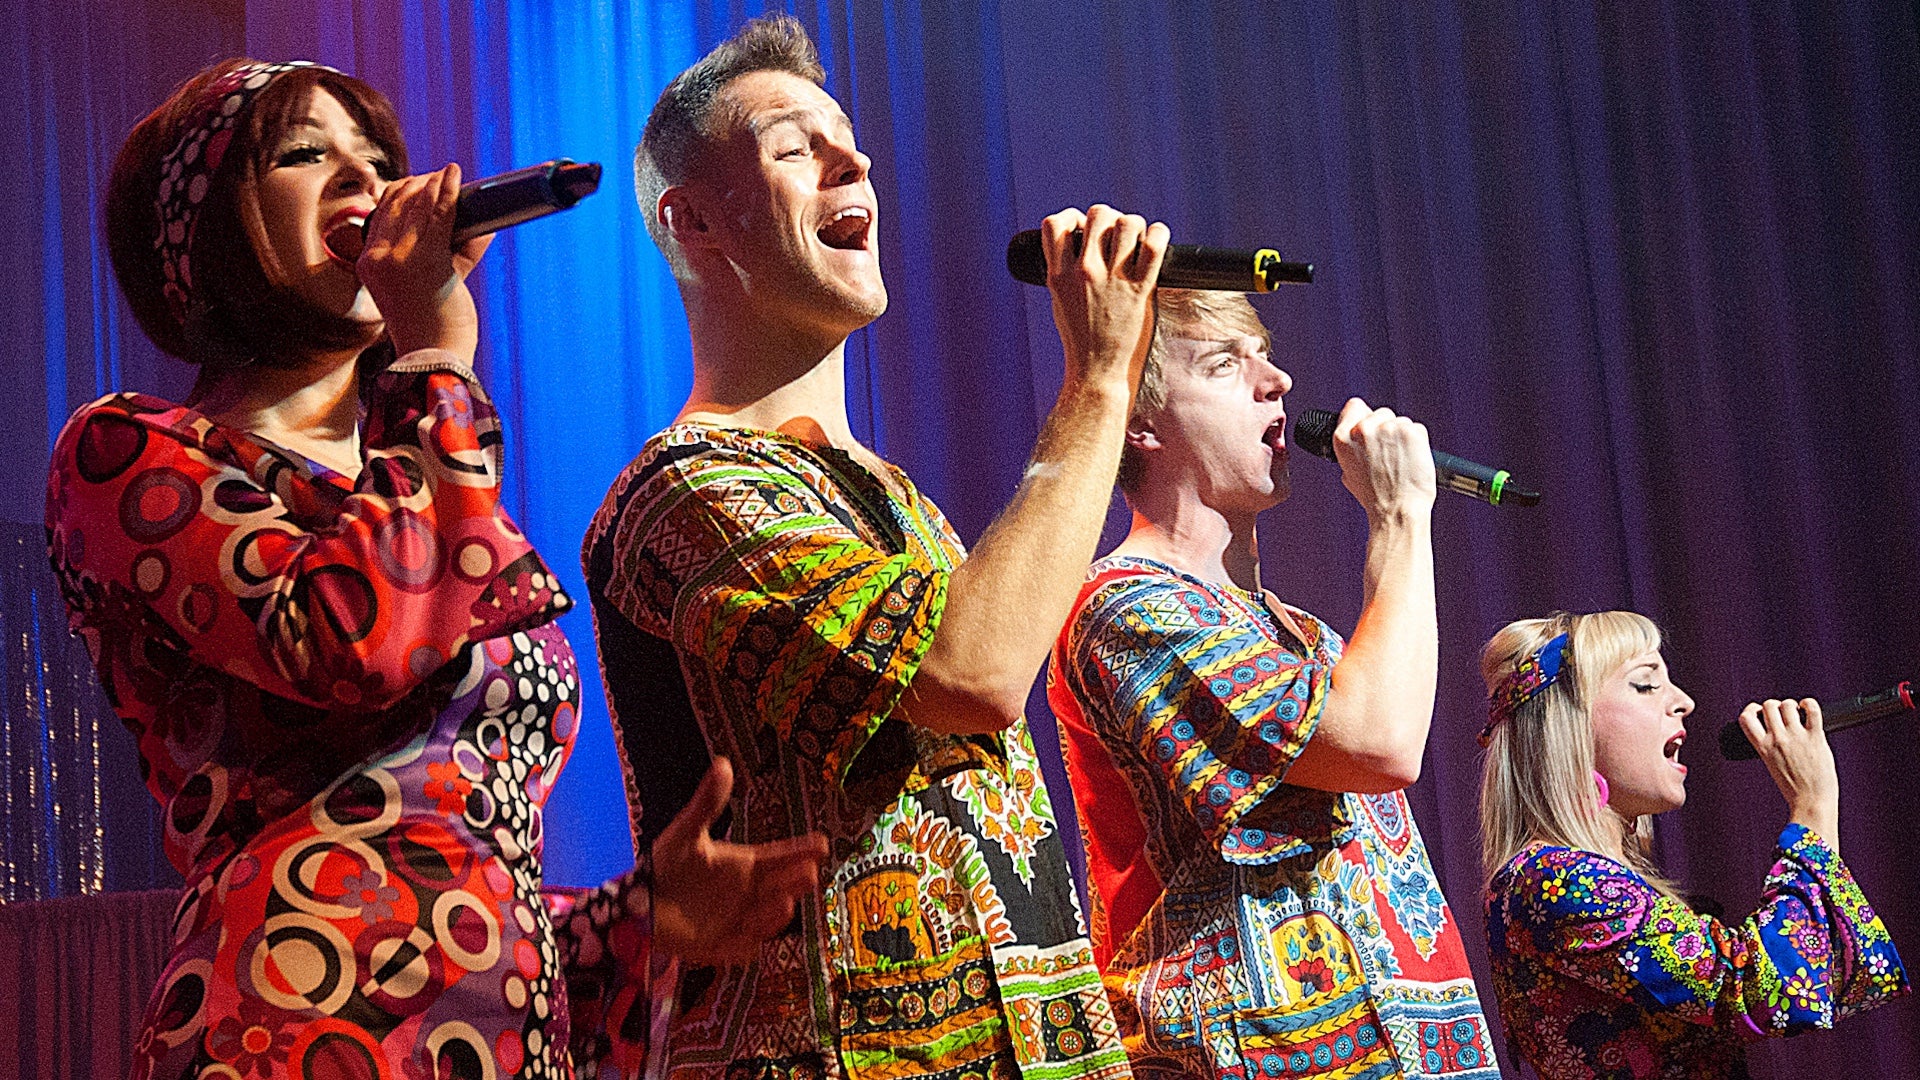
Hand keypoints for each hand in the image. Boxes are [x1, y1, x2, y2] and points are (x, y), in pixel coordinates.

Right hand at [357, 162, 492, 359]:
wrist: (434, 360)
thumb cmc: (433, 328)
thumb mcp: (428, 286)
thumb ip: (449, 254)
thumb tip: (479, 225)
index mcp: (368, 263)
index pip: (381, 212)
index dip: (403, 191)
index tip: (424, 183)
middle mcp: (377, 256)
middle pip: (398, 202)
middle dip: (421, 183)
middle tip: (442, 177)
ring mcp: (399, 257)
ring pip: (418, 204)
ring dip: (436, 185)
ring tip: (451, 177)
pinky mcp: (426, 259)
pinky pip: (438, 213)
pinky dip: (448, 191)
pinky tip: (454, 176)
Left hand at [650, 757, 829, 964]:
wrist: (637, 906)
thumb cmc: (665, 867)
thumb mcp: (687, 833)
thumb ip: (707, 802)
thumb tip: (723, 762)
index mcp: (745, 866)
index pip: (780, 857)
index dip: (801, 850)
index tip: (822, 842)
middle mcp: (748, 894)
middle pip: (781, 887)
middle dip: (796, 881)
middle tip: (810, 872)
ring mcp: (737, 922)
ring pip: (765, 919)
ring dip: (775, 913)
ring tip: (785, 900)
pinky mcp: (720, 947)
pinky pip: (739, 947)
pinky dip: (746, 943)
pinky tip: (752, 938)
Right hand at [1040, 205, 1168, 395]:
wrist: (1098, 372)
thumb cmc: (1081, 339)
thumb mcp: (1060, 301)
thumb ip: (1066, 272)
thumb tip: (1080, 244)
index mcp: (1059, 276)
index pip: (1055, 223)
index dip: (1072, 218)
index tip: (1081, 230)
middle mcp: (1085, 273)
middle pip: (1098, 214)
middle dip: (1109, 218)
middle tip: (1115, 234)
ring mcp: (1113, 281)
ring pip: (1128, 223)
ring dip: (1135, 225)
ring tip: (1136, 240)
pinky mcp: (1140, 290)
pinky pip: (1154, 245)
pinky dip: (1159, 234)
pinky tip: (1156, 239)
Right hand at [1331, 398, 1436, 522]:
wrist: (1396, 511)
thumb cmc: (1375, 497)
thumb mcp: (1348, 471)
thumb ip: (1351, 448)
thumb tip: (1360, 438)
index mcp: (1343, 438)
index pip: (1355, 406)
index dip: (1364, 417)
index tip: (1372, 428)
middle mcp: (1363, 430)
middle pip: (1381, 413)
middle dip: (1387, 429)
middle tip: (1389, 454)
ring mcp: (1388, 429)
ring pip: (1400, 421)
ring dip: (1403, 437)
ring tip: (1400, 461)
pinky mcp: (1411, 432)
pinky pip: (1417, 428)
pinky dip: (1418, 442)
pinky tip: (1412, 459)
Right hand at [1738, 697, 1840, 852]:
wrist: (1811, 802)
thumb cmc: (1794, 789)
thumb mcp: (1772, 765)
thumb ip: (1771, 747)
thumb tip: (1778, 731)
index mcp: (1762, 747)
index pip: (1746, 718)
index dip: (1752, 709)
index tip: (1760, 712)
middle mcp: (1777, 739)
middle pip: (1769, 705)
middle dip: (1775, 705)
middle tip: (1783, 714)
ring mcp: (1796, 737)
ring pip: (1788, 705)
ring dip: (1792, 705)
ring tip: (1798, 713)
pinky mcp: (1816, 737)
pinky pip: (1813, 710)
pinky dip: (1810, 704)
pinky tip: (1809, 708)